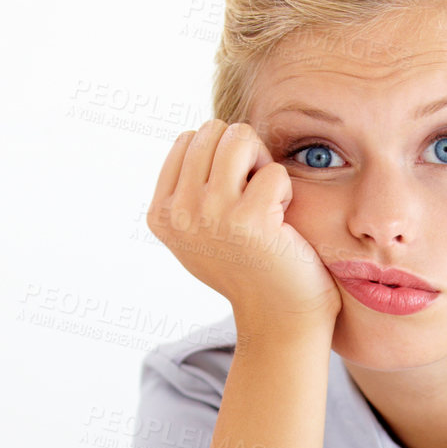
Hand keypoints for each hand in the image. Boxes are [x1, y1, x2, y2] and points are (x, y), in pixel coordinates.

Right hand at [148, 119, 341, 333]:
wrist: (280, 316)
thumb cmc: (250, 265)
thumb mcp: (200, 230)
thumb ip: (188, 187)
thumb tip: (198, 135)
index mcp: (160, 213)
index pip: (189, 139)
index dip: (222, 157)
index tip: (233, 197)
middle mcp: (177, 214)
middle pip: (214, 132)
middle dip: (244, 155)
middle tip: (255, 198)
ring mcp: (209, 215)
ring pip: (241, 139)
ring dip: (263, 166)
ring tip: (267, 204)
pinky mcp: (248, 220)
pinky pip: (275, 171)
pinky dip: (286, 193)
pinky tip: (282, 226)